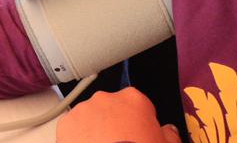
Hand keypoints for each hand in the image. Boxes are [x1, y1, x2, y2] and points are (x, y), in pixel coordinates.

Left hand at [55, 88, 180, 142]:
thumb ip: (170, 134)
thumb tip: (170, 131)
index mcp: (134, 99)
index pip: (139, 105)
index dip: (140, 122)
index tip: (140, 135)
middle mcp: (107, 99)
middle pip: (112, 109)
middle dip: (115, 124)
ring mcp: (84, 110)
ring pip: (90, 118)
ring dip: (94, 130)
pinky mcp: (66, 124)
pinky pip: (72, 130)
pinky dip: (77, 139)